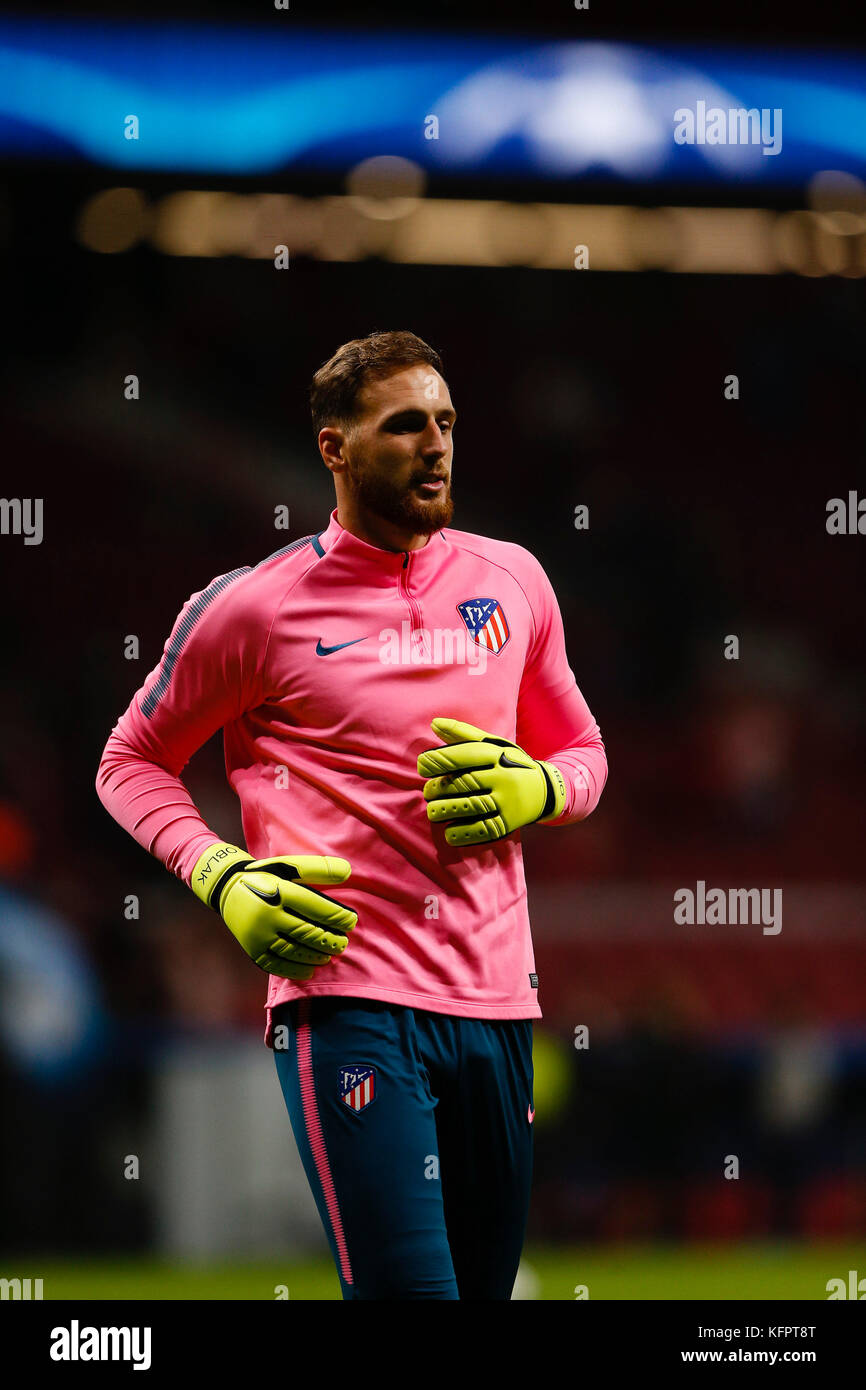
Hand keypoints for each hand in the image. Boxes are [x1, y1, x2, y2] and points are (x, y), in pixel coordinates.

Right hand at [191, 843, 356, 978]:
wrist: (228, 889)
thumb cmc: (268, 877)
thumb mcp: (289, 866)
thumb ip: (319, 868)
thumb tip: (348, 871)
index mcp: (279, 891)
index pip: (315, 907)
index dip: (338, 917)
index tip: (351, 921)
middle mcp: (267, 914)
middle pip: (306, 932)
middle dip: (329, 940)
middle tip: (343, 943)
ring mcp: (258, 935)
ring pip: (294, 951)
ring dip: (316, 956)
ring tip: (330, 955)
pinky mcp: (252, 950)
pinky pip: (277, 965)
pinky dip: (296, 970)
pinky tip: (311, 969)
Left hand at [417, 717, 565, 845]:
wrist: (545, 790)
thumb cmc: (509, 764)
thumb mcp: (493, 745)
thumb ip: (463, 734)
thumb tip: (434, 723)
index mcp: (498, 755)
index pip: (464, 755)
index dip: (438, 760)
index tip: (422, 766)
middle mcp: (504, 777)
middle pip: (464, 782)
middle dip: (439, 788)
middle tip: (428, 792)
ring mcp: (508, 802)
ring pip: (470, 807)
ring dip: (445, 810)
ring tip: (433, 811)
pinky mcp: (508, 824)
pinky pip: (481, 830)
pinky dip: (461, 833)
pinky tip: (448, 831)